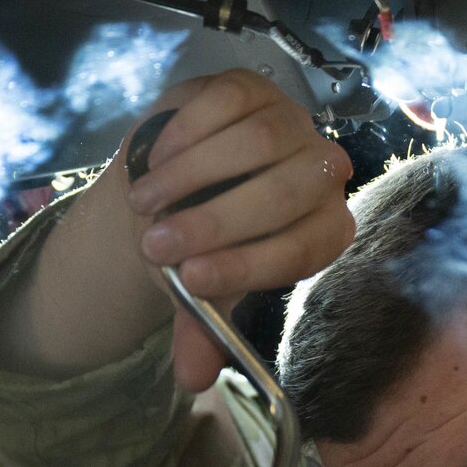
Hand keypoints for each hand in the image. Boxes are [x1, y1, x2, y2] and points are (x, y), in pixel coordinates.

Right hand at [116, 69, 354, 391]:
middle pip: (283, 194)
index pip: (302, 248)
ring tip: (143, 204)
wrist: (175, 183)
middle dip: (213, 224)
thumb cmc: (199, 241)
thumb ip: (201, 327)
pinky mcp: (254, 87)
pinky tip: (152, 160)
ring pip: (257, 144)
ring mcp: (292, 124)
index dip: (246, 265)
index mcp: (323, 231)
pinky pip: (226, 102)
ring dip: (191, 177)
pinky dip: (185, 133)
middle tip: (155, 245)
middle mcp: (322, 175)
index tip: (189, 279)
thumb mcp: (199, 286)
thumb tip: (191, 379)